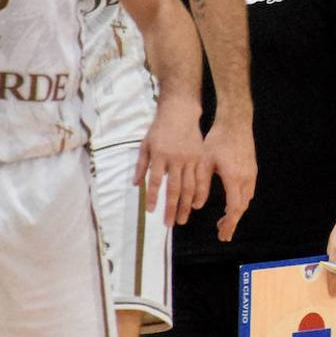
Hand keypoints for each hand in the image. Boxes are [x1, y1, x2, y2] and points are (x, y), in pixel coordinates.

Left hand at [134, 95, 205, 226]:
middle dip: (171, 208)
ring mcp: (190, 159)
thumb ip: (141, 165)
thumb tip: (135, 185)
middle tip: (169, 223)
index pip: (154, 181)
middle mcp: (175, 159)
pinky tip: (196, 205)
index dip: (152, 197)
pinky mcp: (200, 158)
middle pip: (174, 188)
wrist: (180, 113)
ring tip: (182, 219)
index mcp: (159, 155)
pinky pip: (200, 180)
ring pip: (188, 187)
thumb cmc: (159, 129)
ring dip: (185, 205)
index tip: (150, 211)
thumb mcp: (146, 144)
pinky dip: (199, 194)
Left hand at [201, 118, 255, 241]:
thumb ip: (201, 185)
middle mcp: (246, 178)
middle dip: (232, 222)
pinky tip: (233, 202)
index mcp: (234, 178)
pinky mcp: (252, 168)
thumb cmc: (217, 139)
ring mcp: (251, 173)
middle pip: (241, 208)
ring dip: (236, 212)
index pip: (233, 209)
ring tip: (224, 220)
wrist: (235, 121)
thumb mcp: (204, 162)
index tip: (222, 234)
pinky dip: (241, 201)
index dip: (228, 223)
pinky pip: (249, 190)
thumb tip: (196, 205)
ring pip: (246, 199)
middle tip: (222, 234)